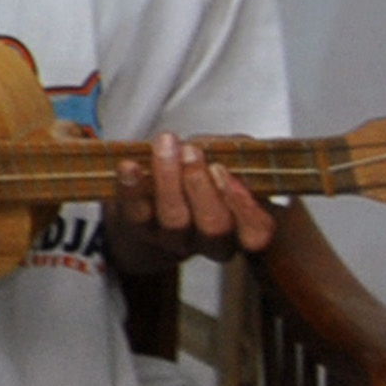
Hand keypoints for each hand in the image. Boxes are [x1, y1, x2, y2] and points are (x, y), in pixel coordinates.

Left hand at [103, 132, 273, 275]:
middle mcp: (211, 241)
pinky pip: (136, 213)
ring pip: (175, 219)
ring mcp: (174, 239)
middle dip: (201, 185)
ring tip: (166, 146)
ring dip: (169, 178)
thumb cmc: (198, 180)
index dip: (244, 205)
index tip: (224, 170)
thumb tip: (223, 145)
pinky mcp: (140, 231)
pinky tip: (129, 165)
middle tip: (191, 152)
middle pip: (214, 226)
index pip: (256, 231)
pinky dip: (132, 186)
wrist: (153, 203)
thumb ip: (232, 154)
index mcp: (241, 227)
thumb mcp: (225, 165)